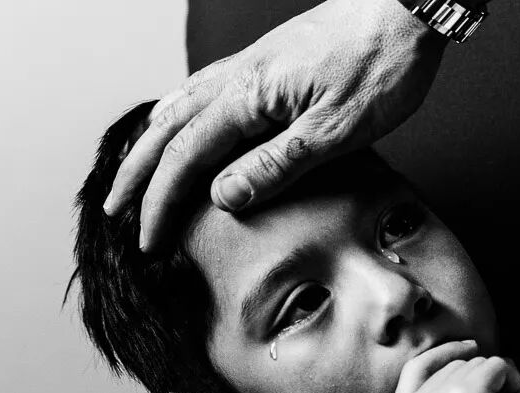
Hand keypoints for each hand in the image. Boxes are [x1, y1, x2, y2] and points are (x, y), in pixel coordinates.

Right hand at [102, 0, 446, 250]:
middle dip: (136, 175)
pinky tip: (179, 121)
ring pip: (178, 106)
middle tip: (112, 209)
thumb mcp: (334, 130)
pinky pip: (201, 88)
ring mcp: (248, 66)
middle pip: (166, 130)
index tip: (147, 241)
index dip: (160, 203)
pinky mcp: (265, 61)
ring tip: (131, 170)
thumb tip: (222, 198)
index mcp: (247, 97)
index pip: (185, 158)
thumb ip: (276, 165)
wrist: (406, 4)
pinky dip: (176, 113)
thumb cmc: (381, 63)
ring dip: (148, 142)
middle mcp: (237, 78)